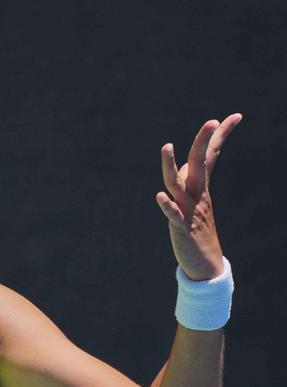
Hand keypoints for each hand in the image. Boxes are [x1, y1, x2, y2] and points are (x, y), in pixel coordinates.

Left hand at [155, 113, 241, 279]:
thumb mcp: (197, 201)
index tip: (236, 115)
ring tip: (166, 146)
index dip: (222, 135)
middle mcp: (197, 195)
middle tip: (212, 121)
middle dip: (203, 142)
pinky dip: (167, 205)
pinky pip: (173, 214)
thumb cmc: (198, 229)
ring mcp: (189, 210)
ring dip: (170, 166)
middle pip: (199, 163)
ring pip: (178, 184)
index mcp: (201, 187)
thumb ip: (192, 181)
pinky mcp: (181, 227)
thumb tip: (187, 164)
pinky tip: (159, 196)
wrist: (205, 263)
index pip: (212, 155)